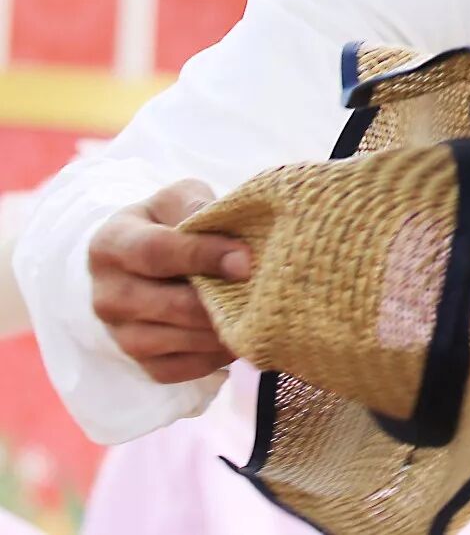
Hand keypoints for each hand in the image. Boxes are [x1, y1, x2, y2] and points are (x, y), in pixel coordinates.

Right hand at [87, 180, 251, 383]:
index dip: (203, 256)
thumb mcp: (178, 198)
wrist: (143, 258)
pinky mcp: (140, 362)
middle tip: (262, 294)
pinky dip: (211, 358)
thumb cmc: (168, 221)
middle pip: (168, 304)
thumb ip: (199, 206)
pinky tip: (238, 338)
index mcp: (112, 244)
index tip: (246, 260)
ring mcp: (120, 333)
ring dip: (220, 331)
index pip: (155, 252)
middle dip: (219, 300)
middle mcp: (108, 294)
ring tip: (258, 316)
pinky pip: (178, 369)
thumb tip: (234, 241)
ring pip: (174, 341)